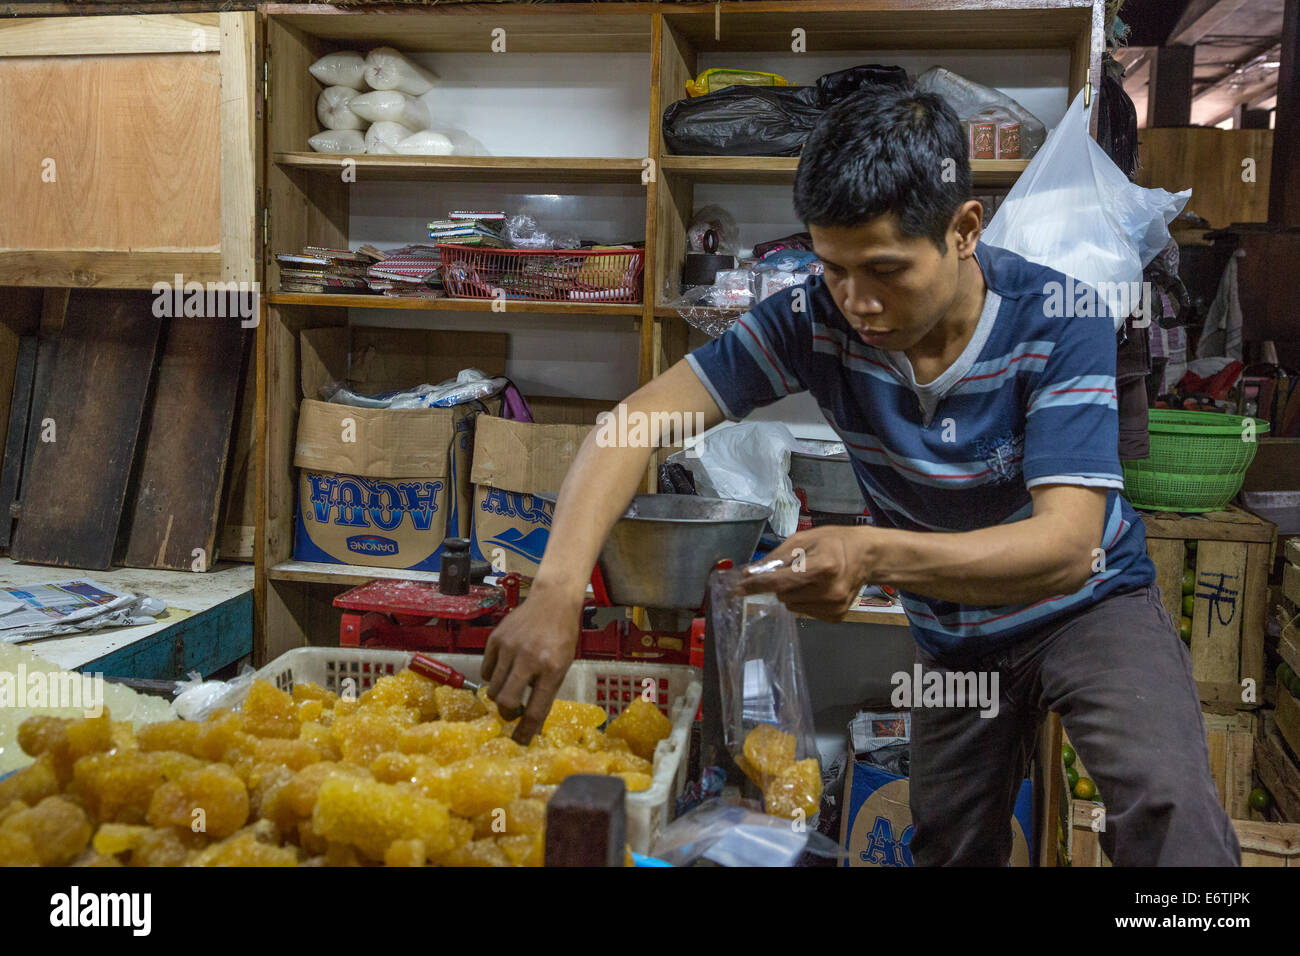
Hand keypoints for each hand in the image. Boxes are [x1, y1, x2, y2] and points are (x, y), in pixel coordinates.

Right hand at [481, 584, 582, 743]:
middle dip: (507, 715)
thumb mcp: (562, 665)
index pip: (535, 710)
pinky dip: (493, 676)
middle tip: (512, 713)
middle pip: (505, 702)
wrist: (552, 601)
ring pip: (492, 689)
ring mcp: (510, 648)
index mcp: (552, 668)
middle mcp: (529, 658)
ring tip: (511, 687)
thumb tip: (530, 724)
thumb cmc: (561, 636)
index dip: (525, 732)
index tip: (519, 743)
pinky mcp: (495, 639)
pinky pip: (486, 671)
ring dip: (500, 695)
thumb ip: (546, 691)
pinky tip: (505, 669)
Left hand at [737, 525, 872, 619]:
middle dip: (780, 584)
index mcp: (822, 567)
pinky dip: (803, 600)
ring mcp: (833, 607)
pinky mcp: (836, 617)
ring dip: (791, 593)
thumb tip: (750, 572)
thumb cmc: (834, 542)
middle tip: (792, 569)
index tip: (737, 589)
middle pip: (783, 595)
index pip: (779, 582)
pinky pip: (803, 612)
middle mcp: (829, 591)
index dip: (756, 585)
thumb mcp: (804, 539)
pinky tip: (817, 588)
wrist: (868, 556)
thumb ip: (777, 557)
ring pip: (791, 605)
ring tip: (808, 577)